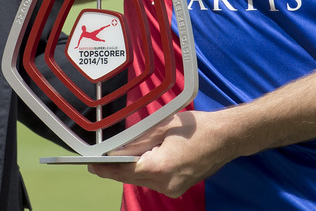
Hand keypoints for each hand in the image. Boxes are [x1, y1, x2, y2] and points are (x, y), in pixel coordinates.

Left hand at [88, 110, 238, 197]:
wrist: (225, 137)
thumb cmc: (196, 127)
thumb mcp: (161, 127)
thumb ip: (137, 140)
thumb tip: (117, 148)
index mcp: (160, 167)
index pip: (124, 171)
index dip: (105, 168)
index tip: (90, 165)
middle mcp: (166, 183)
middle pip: (132, 178)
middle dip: (115, 169)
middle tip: (98, 161)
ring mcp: (174, 188)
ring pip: (142, 180)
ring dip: (130, 169)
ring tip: (116, 157)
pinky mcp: (179, 186)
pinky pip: (154, 180)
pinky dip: (144, 171)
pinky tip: (138, 160)